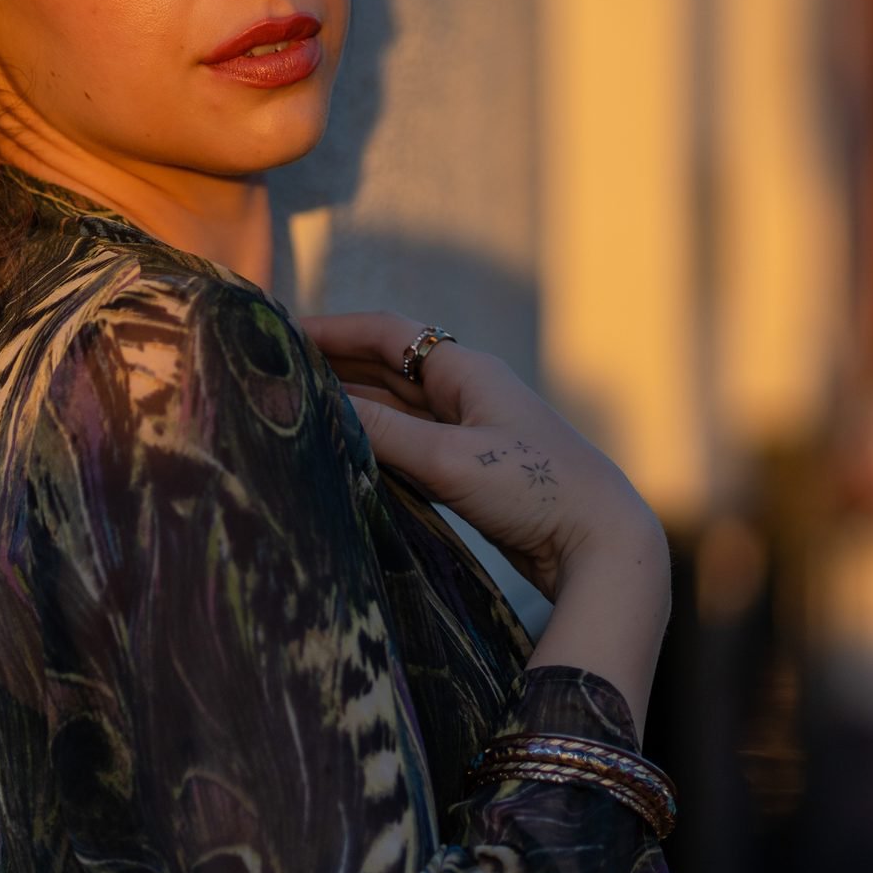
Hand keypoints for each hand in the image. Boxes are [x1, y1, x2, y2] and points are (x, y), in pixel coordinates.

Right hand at [291, 311, 661, 598]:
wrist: (601, 543)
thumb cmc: (534, 489)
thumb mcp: (449, 460)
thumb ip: (383, 433)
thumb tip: (318, 407)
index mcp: (467, 371)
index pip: (385, 333)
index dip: (330, 330)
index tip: (277, 332)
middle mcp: (467, 393)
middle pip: (387, 368)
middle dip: (333, 367)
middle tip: (271, 373)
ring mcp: (471, 433)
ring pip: (397, 410)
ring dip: (350, 408)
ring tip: (293, 412)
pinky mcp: (473, 473)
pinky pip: (410, 448)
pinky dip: (374, 446)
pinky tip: (342, 457)